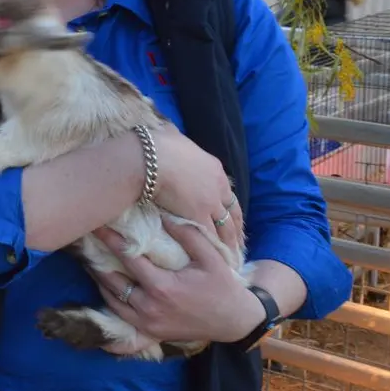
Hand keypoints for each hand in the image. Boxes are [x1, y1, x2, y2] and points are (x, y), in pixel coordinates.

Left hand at [91, 218, 264, 344]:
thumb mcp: (211, 258)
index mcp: (163, 287)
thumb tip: (164, 214)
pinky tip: (103, 281)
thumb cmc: (223, 286)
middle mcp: (149, 306)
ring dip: (99, 279)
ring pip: (111, 299)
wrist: (234, 321)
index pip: (128, 258)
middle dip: (96, 260)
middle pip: (111, 280)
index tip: (97, 225)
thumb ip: (188, 235)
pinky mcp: (149, 331)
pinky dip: (108, 297)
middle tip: (83, 242)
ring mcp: (147, 322)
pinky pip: (119, 314)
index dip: (111, 240)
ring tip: (88, 259)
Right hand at [148, 124, 244, 254]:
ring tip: (233, 255)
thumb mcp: (173, 137)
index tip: (231, 216)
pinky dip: (217, 248)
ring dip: (230, 242)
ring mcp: (210, 202)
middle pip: (232, 211)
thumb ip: (175, 139)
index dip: (229, 206)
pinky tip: (220, 258)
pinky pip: (212, 236)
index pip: (227, 192)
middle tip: (239, 241)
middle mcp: (217, 187)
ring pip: (225, 227)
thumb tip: (168, 132)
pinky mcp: (198, 216)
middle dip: (237, 228)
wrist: (150, 159)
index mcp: (213, 168)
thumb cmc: (156, 146)